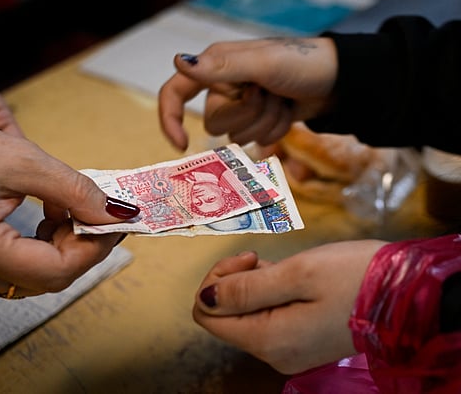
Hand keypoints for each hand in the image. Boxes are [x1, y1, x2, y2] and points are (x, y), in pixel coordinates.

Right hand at [0, 105, 137, 296]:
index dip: (94, 248)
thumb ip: (74, 189)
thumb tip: (117, 213)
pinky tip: (48, 215)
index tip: (115, 220)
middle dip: (82, 245)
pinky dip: (44, 246)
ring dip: (64, 244)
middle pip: (50, 278)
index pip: (56, 270)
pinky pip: (21, 270)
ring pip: (39, 276)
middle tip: (97, 210)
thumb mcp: (21, 159)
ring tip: (66, 206)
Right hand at [158, 37, 338, 150]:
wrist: (339, 80)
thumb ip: (220, 67)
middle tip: (267, 94)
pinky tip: (287, 112)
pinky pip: (256, 141)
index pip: (175, 91)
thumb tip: (178, 62)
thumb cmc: (302, 63)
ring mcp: (241, 105)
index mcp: (216, 66)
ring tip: (282, 101)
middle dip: (246, 116)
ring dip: (264, 123)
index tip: (181, 145)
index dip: (171, 118)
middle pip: (214, 124)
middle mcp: (224, 85)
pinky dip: (275, 130)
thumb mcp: (262, 63)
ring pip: (237, 136)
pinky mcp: (258, 120)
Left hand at [192, 239, 385, 373]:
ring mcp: (288, 350)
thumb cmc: (355, 277)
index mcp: (268, 339)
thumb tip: (205, 297)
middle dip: (234, 281)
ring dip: (253, 285)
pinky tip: (290, 278)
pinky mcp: (300, 341)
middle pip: (224, 316)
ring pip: (245, 314)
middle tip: (262, 259)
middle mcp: (273, 353)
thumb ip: (245, 288)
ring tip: (282, 267)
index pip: (206, 315)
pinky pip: (267, 317)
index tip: (247, 260)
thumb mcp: (296, 273)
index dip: (215, 282)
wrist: (408, 294)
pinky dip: (269, 293)